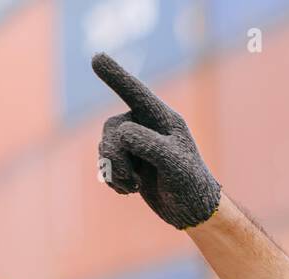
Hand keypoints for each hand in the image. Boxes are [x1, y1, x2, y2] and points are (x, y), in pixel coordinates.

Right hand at [92, 52, 221, 229]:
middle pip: (112, 129)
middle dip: (116, 158)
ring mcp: (135, 141)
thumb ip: (151, 145)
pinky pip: (104, 161)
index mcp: (164, 119)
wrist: (191, 211)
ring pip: (105, 146)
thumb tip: (122, 132)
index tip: (96, 57)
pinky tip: (129, 190)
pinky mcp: (127, 158)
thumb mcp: (176, 166)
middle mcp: (146, 124)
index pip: (137, 93)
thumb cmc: (191, 186)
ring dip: (114, 171)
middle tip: (133, 184)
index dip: (116, 76)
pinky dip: (112, 178)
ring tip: (133, 188)